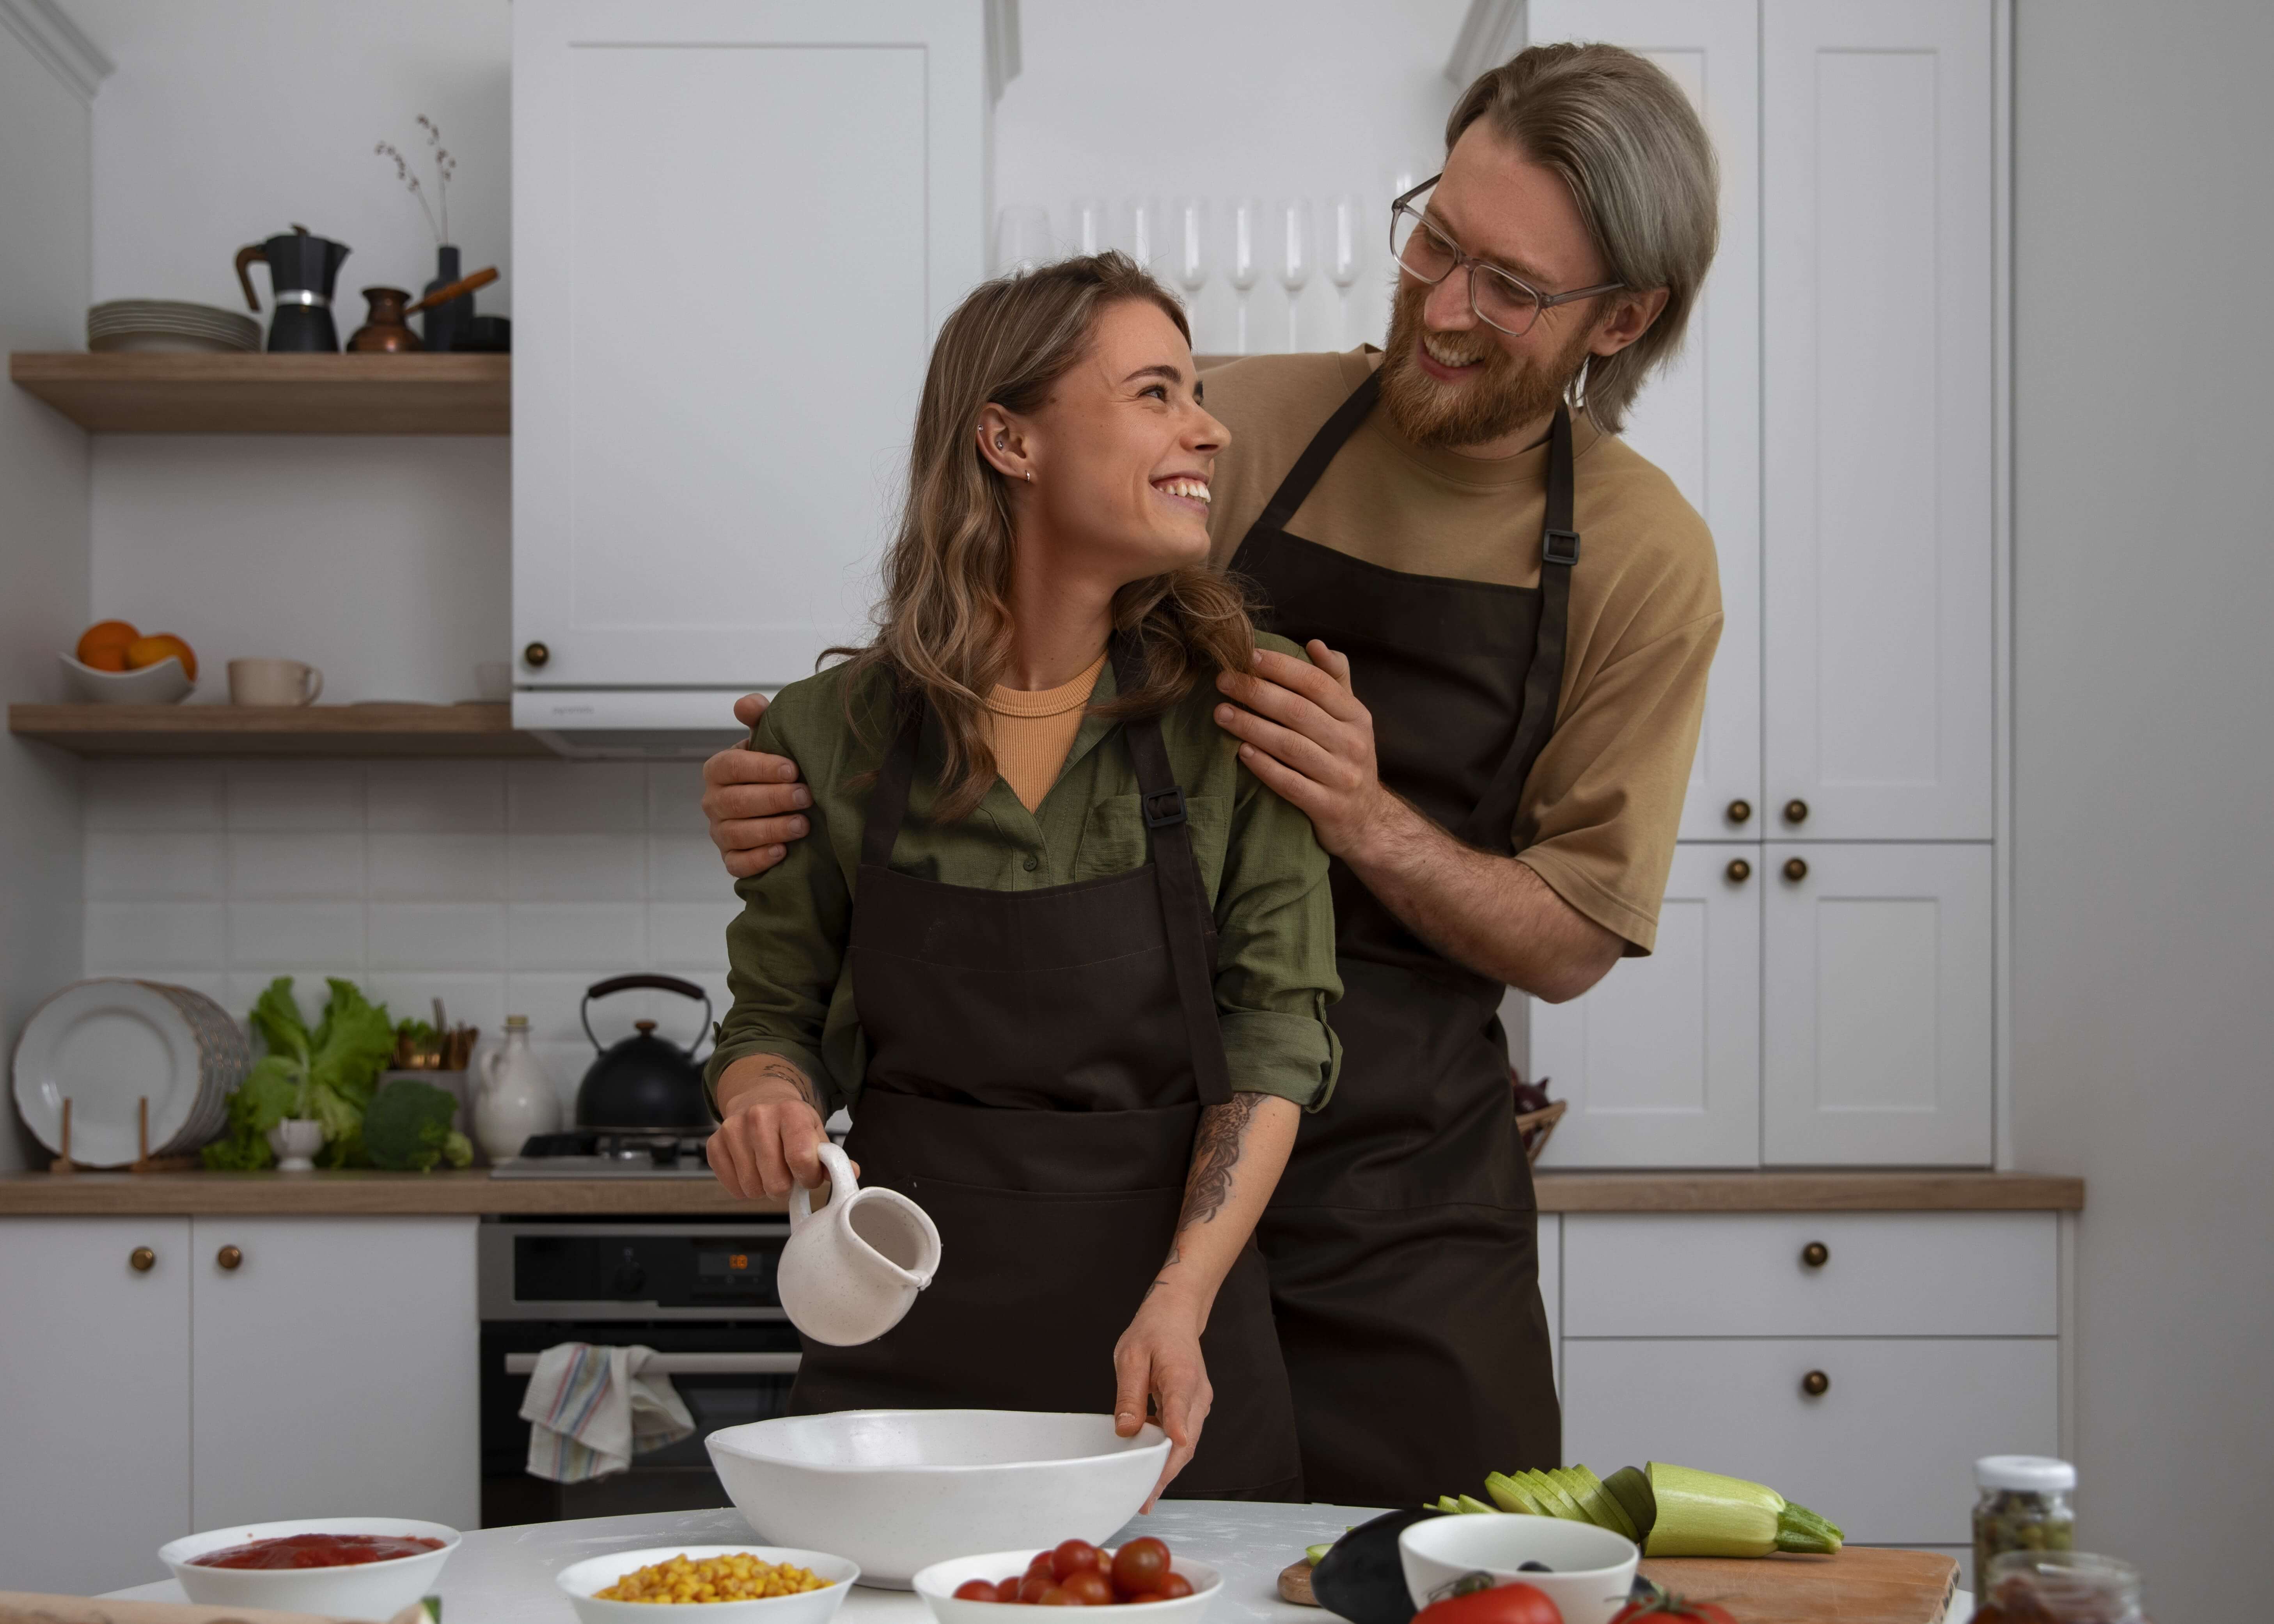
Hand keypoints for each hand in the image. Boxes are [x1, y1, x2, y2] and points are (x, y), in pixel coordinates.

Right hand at [701, 693, 813, 878]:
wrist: (781, 805)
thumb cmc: (774, 771)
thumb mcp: (768, 741)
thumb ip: (758, 718)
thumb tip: (747, 704)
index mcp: (718, 770)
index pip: (731, 766)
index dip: (761, 768)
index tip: (793, 769)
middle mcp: (714, 801)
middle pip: (737, 801)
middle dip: (773, 799)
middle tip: (806, 796)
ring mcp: (720, 832)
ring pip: (738, 834)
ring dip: (772, 830)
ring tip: (803, 825)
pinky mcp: (730, 859)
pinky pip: (738, 864)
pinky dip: (759, 860)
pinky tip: (783, 852)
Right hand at [706, 1061, 841, 1198]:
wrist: (759, 1098)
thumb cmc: (792, 1122)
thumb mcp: (816, 1131)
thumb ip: (831, 1157)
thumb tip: (852, 1174)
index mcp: (791, 1111)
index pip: (801, 1159)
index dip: (809, 1177)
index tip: (809, 1175)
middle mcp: (758, 1116)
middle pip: (775, 1181)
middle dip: (785, 1186)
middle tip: (787, 1174)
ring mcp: (732, 1130)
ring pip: (752, 1188)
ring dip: (764, 1188)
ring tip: (770, 1170)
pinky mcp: (714, 1144)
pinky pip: (733, 1187)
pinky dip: (744, 1188)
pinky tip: (752, 1169)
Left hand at [1112, 1288, 1211, 1512]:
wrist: (1176, 1316)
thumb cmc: (1153, 1332)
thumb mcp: (1131, 1357)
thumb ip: (1129, 1395)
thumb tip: (1126, 1431)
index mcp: (1181, 1376)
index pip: (1179, 1410)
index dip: (1175, 1432)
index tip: (1169, 1454)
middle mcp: (1197, 1395)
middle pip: (1185, 1441)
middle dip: (1165, 1473)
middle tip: (1144, 1500)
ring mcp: (1198, 1403)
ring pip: (1186, 1444)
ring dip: (1166, 1469)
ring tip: (1145, 1495)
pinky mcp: (1193, 1408)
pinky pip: (1183, 1437)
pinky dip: (1168, 1455)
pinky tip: (1150, 1469)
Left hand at [1214, 641, 1399, 859]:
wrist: (1366, 820)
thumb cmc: (1346, 758)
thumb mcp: (1350, 719)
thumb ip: (1335, 680)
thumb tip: (1316, 644)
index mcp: (1356, 716)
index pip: (1317, 683)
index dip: (1282, 667)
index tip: (1248, 656)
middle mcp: (1353, 744)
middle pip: (1299, 712)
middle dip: (1257, 692)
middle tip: (1223, 681)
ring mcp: (1342, 778)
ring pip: (1291, 746)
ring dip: (1252, 726)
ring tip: (1222, 713)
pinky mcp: (1327, 808)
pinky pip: (1291, 784)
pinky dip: (1265, 767)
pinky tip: (1241, 752)